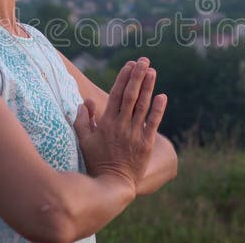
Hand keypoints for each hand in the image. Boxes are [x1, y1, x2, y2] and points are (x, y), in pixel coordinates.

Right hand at [73, 57, 167, 190]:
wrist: (112, 184)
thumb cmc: (96, 161)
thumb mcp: (84, 140)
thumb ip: (83, 120)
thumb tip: (85, 102)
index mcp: (106, 123)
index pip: (116, 94)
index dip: (123, 78)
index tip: (129, 64)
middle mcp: (121, 125)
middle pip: (131, 96)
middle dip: (137, 76)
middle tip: (144, 60)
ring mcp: (134, 134)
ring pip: (142, 106)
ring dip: (148, 87)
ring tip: (152, 71)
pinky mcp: (146, 144)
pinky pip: (153, 123)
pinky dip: (158, 109)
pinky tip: (162, 96)